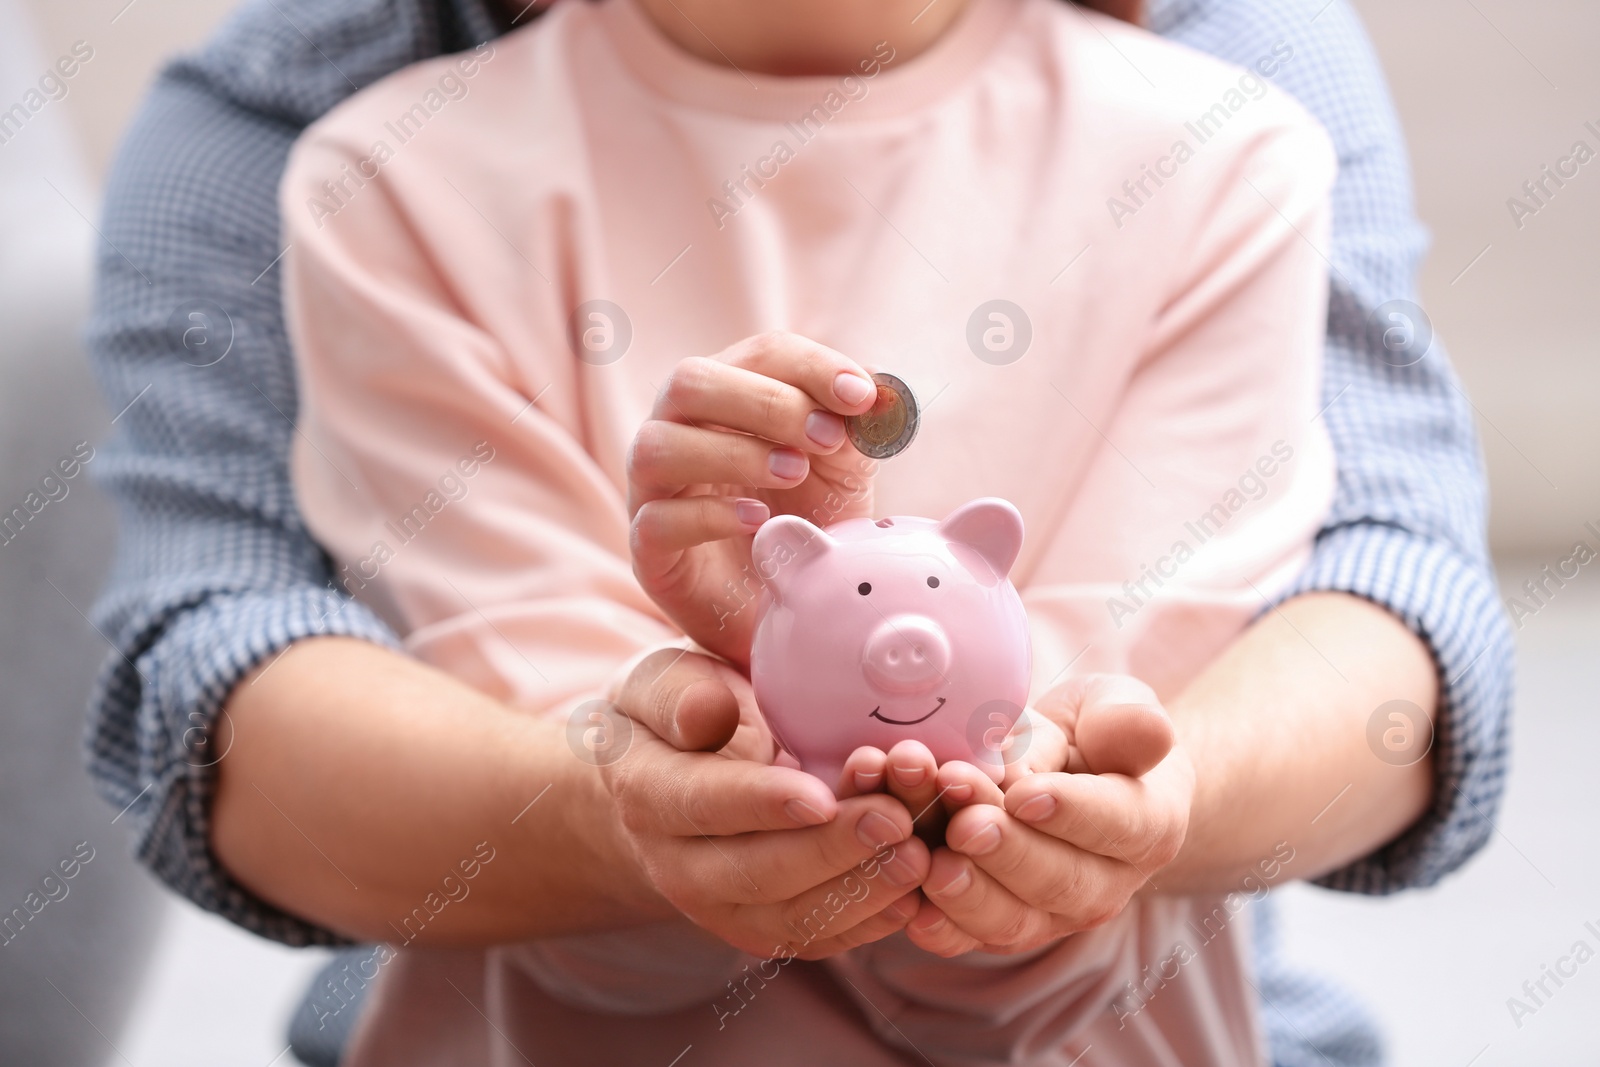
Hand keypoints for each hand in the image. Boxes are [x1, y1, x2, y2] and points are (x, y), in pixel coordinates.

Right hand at [598, 648, 929, 959]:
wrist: (660, 782)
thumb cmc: (675, 712)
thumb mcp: (663, 678)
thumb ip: (685, 684)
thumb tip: (714, 699)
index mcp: (649, 792)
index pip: (704, 804)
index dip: (762, 804)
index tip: (820, 796)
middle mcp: (677, 864)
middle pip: (755, 872)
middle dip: (831, 851)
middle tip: (895, 820)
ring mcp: (721, 906)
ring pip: (791, 916)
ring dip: (861, 891)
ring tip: (918, 856)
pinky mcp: (762, 927)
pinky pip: (816, 937)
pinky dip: (869, 919)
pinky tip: (916, 891)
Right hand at [626, 332, 879, 665]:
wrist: (787, 604)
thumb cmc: (807, 521)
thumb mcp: (844, 469)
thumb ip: (857, 427)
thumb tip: (881, 393)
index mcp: (727, 395)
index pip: (759, 353)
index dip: (812, 367)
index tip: (862, 396)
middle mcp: (677, 429)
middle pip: (690, 381)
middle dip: (767, 403)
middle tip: (826, 439)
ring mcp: (653, 489)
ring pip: (659, 446)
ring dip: (735, 453)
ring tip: (794, 473)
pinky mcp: (649, 549)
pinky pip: (657, 520)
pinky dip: (711, 515)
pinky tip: (759, 521)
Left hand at [842, 675, 1189, 956]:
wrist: (1073, 775)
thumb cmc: (1093, 734)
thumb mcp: (1115, 706)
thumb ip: (1126, 719)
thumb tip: (1147, 731)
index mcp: (1148, 824)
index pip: (1115, 823)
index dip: (1069, 811)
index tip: (1022, 792)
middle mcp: (1107, 883)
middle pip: (1059, 879)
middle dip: (1006, 852)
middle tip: (964, 822)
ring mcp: (1054, 914)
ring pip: (1014, 919)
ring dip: (968, 892)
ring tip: (931, 860)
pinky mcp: (1003, 925)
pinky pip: (972, 938)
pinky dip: (940, 927)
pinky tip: (909, 905)